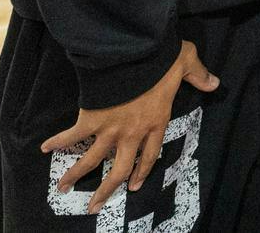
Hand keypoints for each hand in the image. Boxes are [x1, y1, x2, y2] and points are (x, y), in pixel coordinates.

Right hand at [41, 41, 219, 214]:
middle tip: (94, 206)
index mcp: (156, 122)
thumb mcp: (186, 64)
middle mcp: (133, 133)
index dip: (142, 171)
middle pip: (120, 169)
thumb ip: (199, 76)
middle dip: (107, 189)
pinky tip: (44, 149)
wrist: (134, 53)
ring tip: (63, 188)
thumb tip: (215, 83)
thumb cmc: (162, 59)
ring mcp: (110, 129)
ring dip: (76, 175)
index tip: (134, 185)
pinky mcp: (91, 119)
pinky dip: (57, 142)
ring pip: (92, 160)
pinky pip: (71, 135)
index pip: (150, 155)